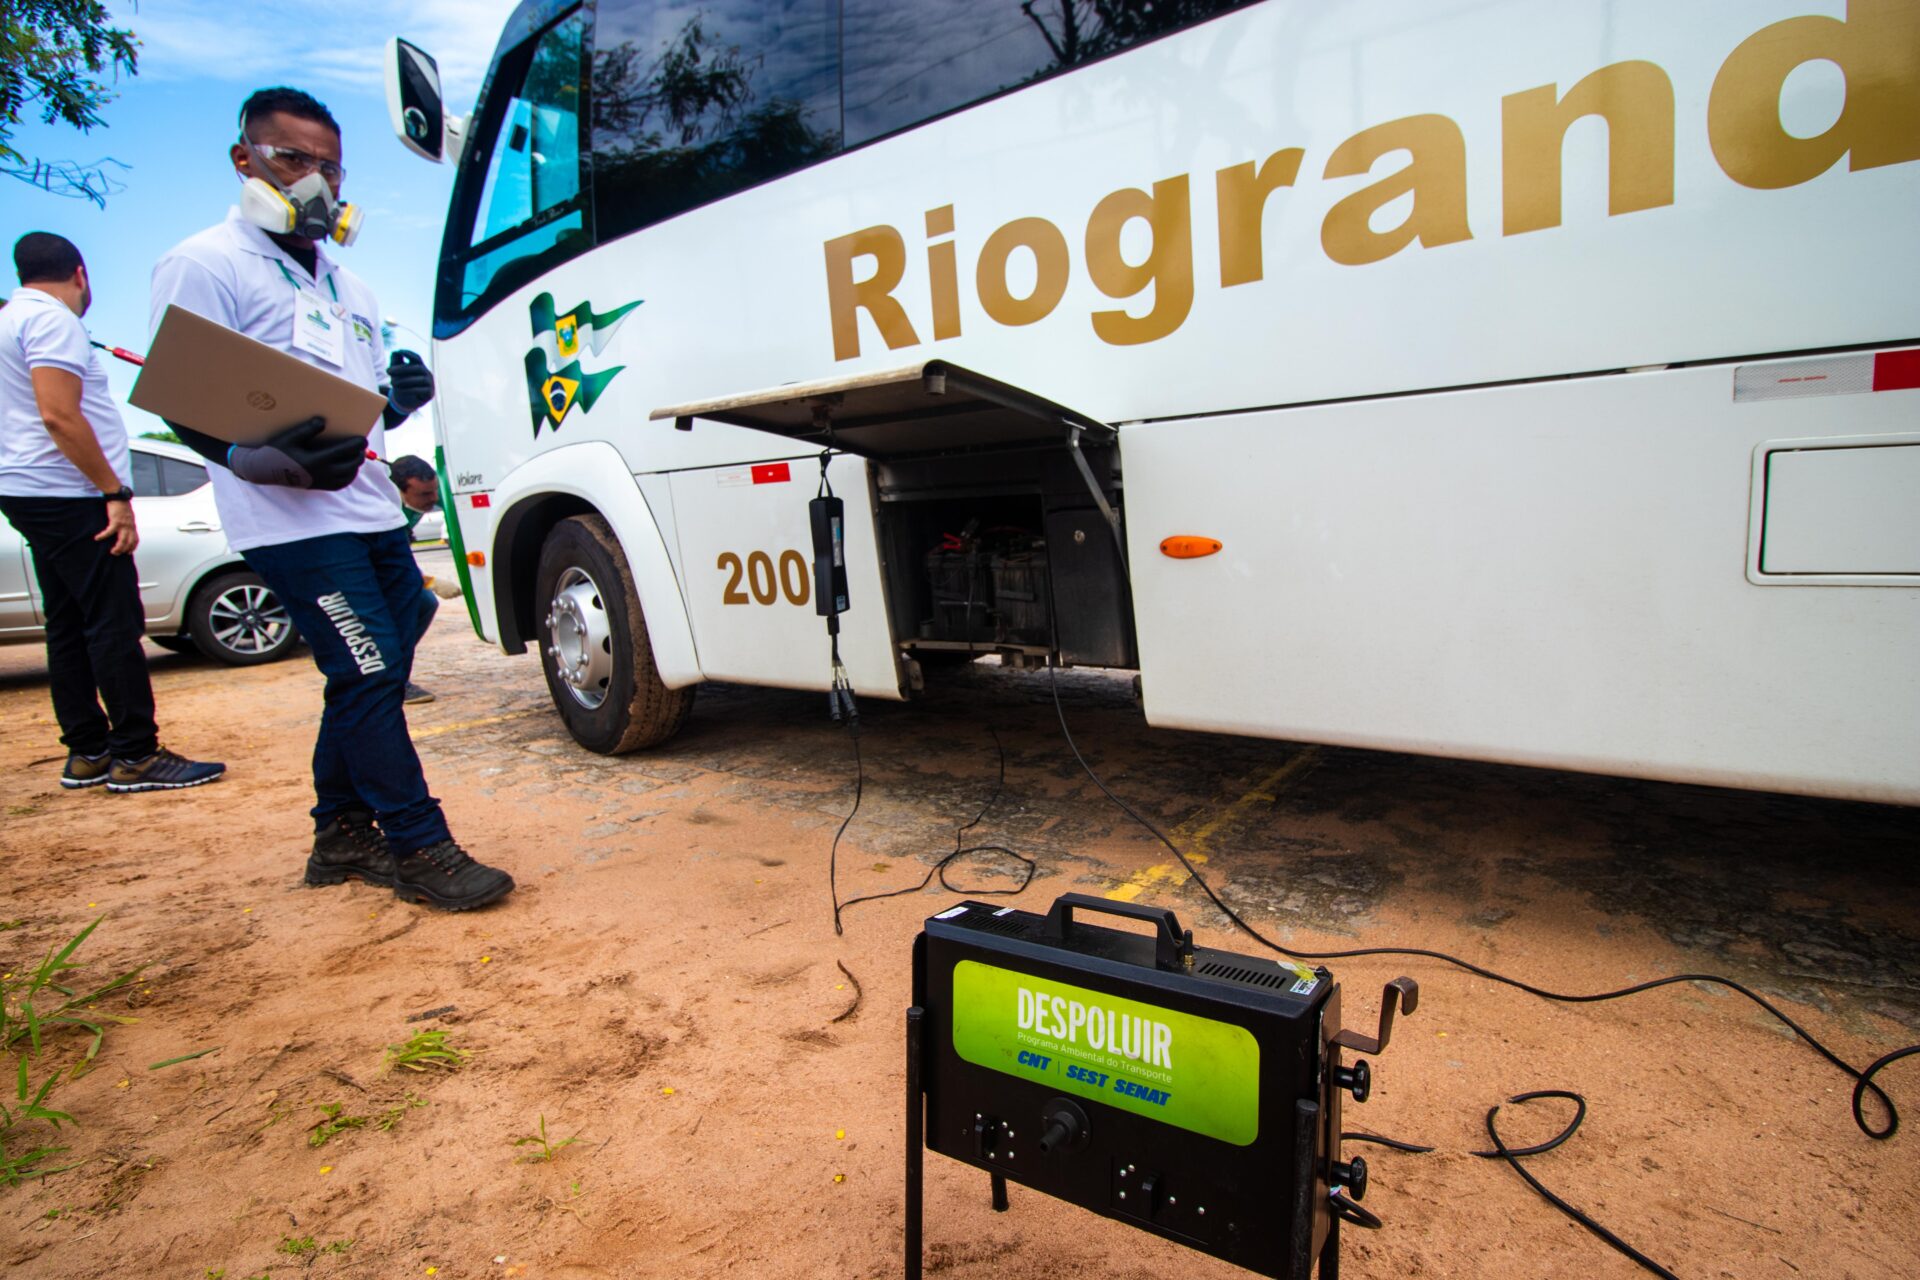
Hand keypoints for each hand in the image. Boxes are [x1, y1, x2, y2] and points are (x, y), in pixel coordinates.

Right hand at [95, 499, 137, 554]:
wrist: (119, 497)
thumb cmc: (122, 506)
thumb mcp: (128, 516)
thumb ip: (127, 523)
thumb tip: (125, 528)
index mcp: (132, 526)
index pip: (135, 539)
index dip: (133, 547)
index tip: (129, 552)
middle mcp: (130, 526)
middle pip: (129, 543)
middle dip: (124, 550)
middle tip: (117, 553)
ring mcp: (124, 524)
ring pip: (122, 540)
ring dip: (118, 548)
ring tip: (112, 551)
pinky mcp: (116, 521)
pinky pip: (109, 532)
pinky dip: (103, 536)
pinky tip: (97, 538)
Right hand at [228, 417, 365, 491]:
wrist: (263, 471)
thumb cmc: (276, 451)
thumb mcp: (289, 437)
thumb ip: (307, 429)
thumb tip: (323, 420)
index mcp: (314, 461)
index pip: (342, 452)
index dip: (355, 445)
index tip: (363, 438)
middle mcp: (320, 474)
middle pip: (349, 466)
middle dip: (359, 455)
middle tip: (362, 446)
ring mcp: (320, 482)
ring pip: (347, 477)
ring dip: (355, 467)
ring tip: (357, 455)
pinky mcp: (317, 487)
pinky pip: (339, 485)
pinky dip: (348, 477)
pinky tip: (349, 468)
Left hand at [385, 350, 434, 415]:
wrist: (406, 402)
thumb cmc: (401, 385)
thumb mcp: (396, 373)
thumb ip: (395, 362)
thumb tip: (395, 352)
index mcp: (420, 367)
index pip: (417, 358)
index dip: (410, 354)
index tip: (399, 351)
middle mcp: (427, 374)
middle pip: (417, 368)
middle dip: (402, 369)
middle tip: (388, 371)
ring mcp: (430, 383)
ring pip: (420, 379)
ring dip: (404, 381)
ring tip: (392, 383)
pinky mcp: (430, 393)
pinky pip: (420, 390)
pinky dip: (409, 390)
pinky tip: (399, 391)